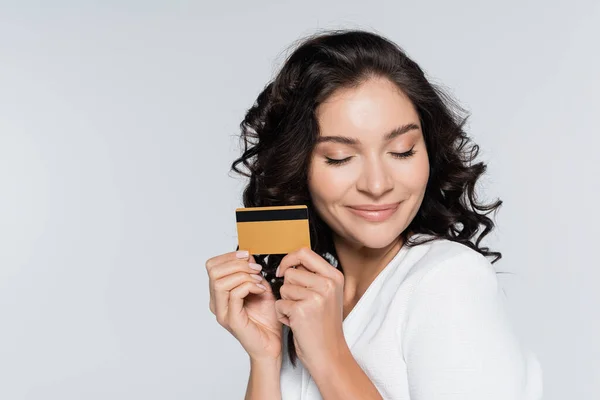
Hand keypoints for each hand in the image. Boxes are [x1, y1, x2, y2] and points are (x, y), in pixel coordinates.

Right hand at [206, 250, 282, 361]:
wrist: (272, 344)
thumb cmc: (266, 319)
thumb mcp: (259, 288)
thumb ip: (251, 273)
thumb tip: (247, 256)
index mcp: (219, 294)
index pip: (212, 266)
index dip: (229, 256)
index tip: (247, 255)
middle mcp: (216, 303)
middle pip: (213, 271)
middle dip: (237, 264)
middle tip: (255, 269)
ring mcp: (222, 312)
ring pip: (220, 282)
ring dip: (243, 275)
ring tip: (258, 280)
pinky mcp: (232, 320)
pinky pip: (234, 294)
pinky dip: (249, 286)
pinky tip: (260, 290)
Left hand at [274, 247, 346, 370]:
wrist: (328, 353)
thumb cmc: (324, 324)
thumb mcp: (328, 294)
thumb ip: (313, 276)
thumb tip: (291, 261)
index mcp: (334, 276)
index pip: (305, 252)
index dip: (289, 259)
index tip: (283, 271)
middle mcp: (327, 284)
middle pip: (291, 272)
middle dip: (288, 288)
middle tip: (299, 304)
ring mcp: (316, 297)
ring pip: (283, 288)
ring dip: (285, 302)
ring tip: (299, 315)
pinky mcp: (301, 310)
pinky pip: (279, 304)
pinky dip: (282, 315)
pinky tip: (295, 323)